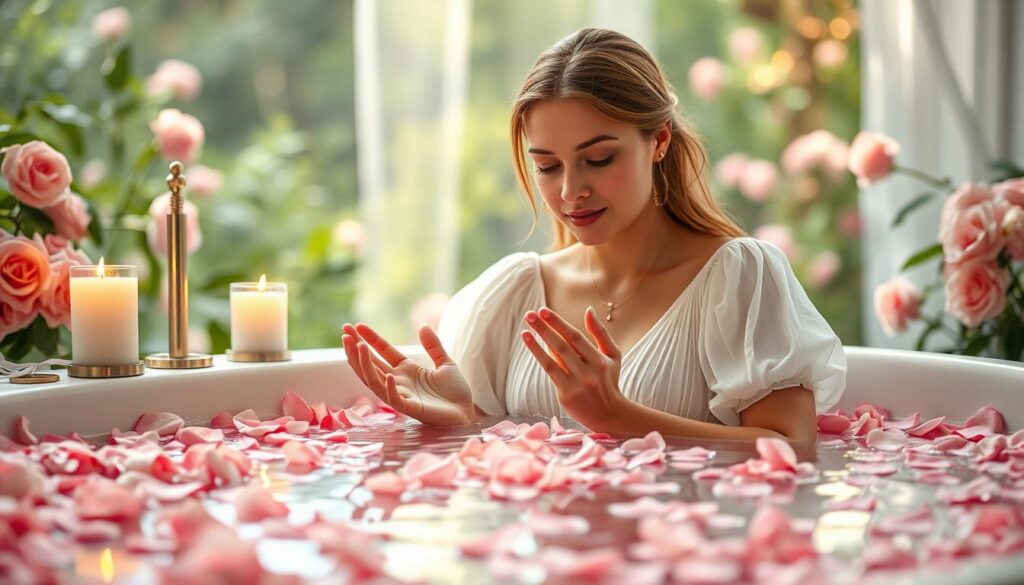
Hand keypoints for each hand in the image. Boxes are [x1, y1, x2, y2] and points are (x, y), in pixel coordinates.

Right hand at [341, 322, 474, 426]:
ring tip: (358, 347)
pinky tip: (389, 374)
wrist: (467, 413)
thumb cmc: (455, 392)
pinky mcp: (410, 408)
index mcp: (405, 370)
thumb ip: (434, 346)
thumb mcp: (446, 363)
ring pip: (375, 380)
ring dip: (365, 365)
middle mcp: (398, 382)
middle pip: (371, 364)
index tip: (356, 325)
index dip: (370, 339)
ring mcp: (402, 395)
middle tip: (345, 332)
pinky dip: (390, 387)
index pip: (383, 352)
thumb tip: (423, 325)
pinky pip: (394, 399)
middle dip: (356, 349)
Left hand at [520, 306, 629, 430]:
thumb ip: (600, 333)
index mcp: (600, 361)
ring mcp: (576, 386)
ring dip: (537, 344)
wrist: (609, 415)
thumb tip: (588, 310)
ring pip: (553, 360)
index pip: (576, 338)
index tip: (543, 310)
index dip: (558, 323)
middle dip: (545, 329)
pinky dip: (539, 357)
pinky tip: (530, 344)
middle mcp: (588, 373)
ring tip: (525, 330)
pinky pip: (550, 373)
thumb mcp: (613, 356)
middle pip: (562, 347)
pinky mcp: (565, 396)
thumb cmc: (609, 380)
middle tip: (530, 314)